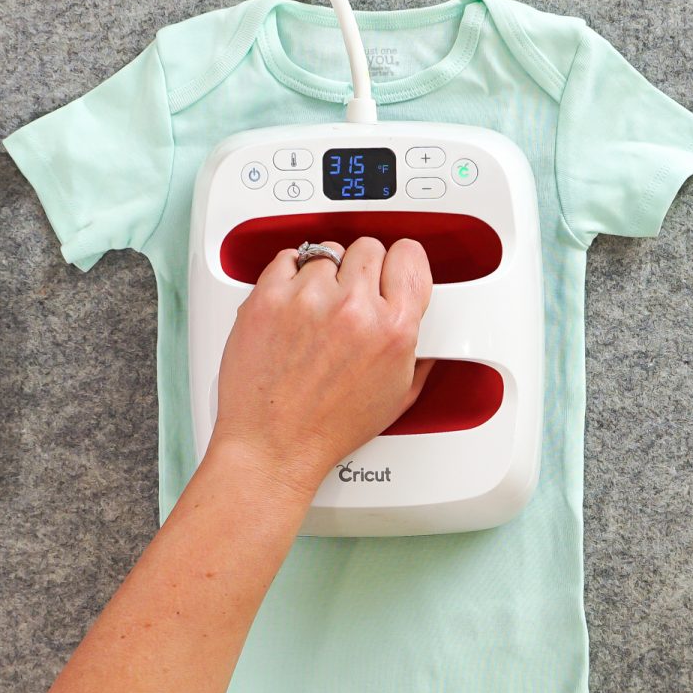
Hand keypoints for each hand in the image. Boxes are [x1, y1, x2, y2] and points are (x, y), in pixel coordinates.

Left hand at [208, 237, 434, 500]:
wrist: (273, 444)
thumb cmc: (326, 429)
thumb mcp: (396, 397)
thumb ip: (416, 355)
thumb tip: (424, 334)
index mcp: (392, 330)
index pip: (410, 256)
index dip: (401, 263)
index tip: (393, 269)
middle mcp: (352, 309)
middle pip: (368, 248)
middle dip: (363, 271)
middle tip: (352, 297)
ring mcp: (307, 300)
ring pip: (326, 252)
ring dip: (325, 275)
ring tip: (317, 309)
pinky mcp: (268, 298)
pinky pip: (287, 258)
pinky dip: (289, 275)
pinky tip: (293, 303)